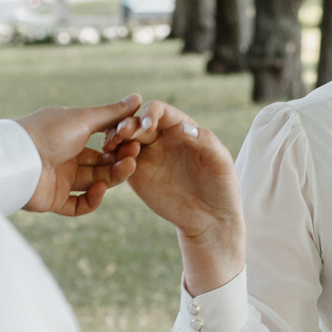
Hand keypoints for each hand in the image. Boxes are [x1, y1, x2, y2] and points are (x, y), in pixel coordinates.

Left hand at [18, 95, 146, 216]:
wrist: (17, 158)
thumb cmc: (48, 131)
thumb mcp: (83, 118)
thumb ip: (111, 113)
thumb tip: (138, 98)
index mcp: (70, 136)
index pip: (101, 144)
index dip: (118, 145)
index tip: (134, 142)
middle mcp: (66, 158)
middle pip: (100, 165)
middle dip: (118, 163)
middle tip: (133, 159)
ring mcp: (60, 179)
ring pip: (94, 184)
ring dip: (111, 178)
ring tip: (124, 170)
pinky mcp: (55, 199)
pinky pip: (79, 205)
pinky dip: (93, 200)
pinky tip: (100, 189)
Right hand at [119, 101, 244, 293]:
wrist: (211, 219)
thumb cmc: (221, 187)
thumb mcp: (220, 162)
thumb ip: (205, 141)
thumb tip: (181, 127)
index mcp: (181, 128)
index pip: (161, 112)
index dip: (150, 113)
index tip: (147, 125)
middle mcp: (161, 138)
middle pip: (137, 122)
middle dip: (127, 124)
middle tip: (122, 134)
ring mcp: (147, 156)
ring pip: (124, 139)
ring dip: (115, 137)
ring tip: (111, 145)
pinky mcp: (137, 175)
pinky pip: (120, 161)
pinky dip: (112, 158)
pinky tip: (110, 160)